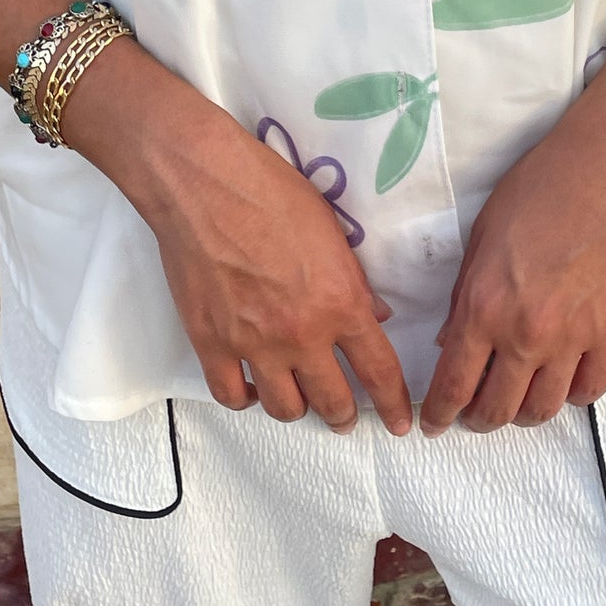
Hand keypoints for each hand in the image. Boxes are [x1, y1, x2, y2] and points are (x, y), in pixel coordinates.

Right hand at [108, 87, 413, 436]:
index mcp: (340, 303)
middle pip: (333, 401)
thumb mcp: (331, 230)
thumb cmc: (272, 192)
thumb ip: (353, 281)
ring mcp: (254, 344)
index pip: (378, 370)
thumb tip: (373, 315)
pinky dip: (245, 397)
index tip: (399, 423)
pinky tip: (251, 386)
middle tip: (344, 416)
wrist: (206, 183)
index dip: (393, 404)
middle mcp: (302, 334)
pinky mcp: (210, 343)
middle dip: (344, 415)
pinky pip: (231, 395)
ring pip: (284, 408)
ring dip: (297, 407)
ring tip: (298, 398)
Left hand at [418, 43, 605, 435]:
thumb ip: (464, 295)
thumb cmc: (536, 191)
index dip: (440, 413)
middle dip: (479, 420)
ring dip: (524, 414)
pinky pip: (591, 390)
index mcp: (483, 308)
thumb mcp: (481, 237)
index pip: (454, 383)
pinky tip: (564, 383)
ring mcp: (572, 340)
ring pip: (544, 409)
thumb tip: (450, 340)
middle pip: (498, 409)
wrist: (605, 173)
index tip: (434, 425)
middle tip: (474, 416)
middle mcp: (525, 335)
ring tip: (517, 403)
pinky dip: (573, 395)